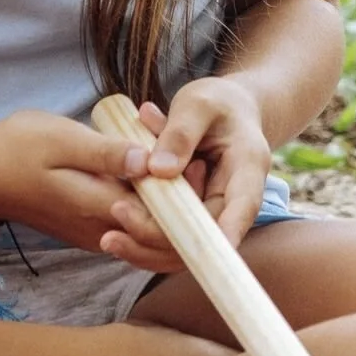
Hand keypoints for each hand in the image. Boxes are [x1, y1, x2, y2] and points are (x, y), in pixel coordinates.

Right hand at [0, 110, 183, 271]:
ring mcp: (97, 235)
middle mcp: (102, 231)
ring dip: (172, 207)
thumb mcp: (62, 139)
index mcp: (98, 208)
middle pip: (162, 238)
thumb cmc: (19, 147)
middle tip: (198, 163)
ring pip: (151, 236)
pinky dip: (152, 207)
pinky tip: (154, 173)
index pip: (161, 226)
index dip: (189, 204)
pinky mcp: (93, 230)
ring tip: (181, 165)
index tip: (197, 165)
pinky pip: (134, 228)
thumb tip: (150, 162)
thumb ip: (107, 153)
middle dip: (189, 206)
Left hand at [105, 79, 271, 257]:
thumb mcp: (198, 104)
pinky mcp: (192, 213)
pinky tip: (113, 229)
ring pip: (186, 241)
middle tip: (116, 222)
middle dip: (161, 237)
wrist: (225, 108)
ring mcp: (212, 208)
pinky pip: (171, 231)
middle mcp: (234, 197)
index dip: (226, 233)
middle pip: (206, 232)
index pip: (243, 207)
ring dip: (147, 243)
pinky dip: (143, 228)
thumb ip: (179, 133)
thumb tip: (158, 171)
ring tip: (108, 240)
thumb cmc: (216, 101)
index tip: (204, 253)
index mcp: (248, 167)